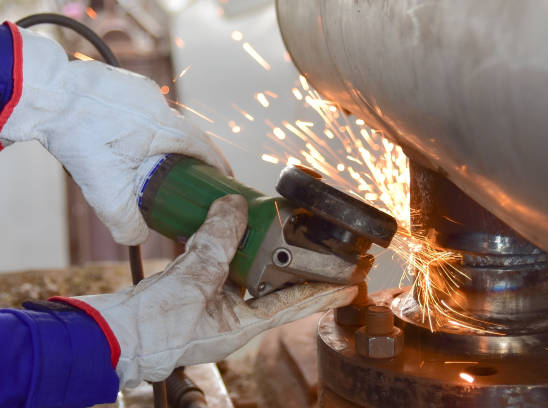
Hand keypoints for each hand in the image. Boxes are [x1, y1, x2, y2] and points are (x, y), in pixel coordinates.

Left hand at [0, 25, 230, 244]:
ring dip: (162, 139)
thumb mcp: (105, 192)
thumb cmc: (79, 138)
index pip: (204, 147)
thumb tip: (138, 237)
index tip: (224, 178)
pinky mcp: (122, 82)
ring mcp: (140, 89)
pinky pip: (140, 107)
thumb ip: (126, 224)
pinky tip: (122, 139)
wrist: (47, 96)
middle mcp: (158, 105)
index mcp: (166, 127)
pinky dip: (139, 125)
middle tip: (190, 174)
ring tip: (152, 160)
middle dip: (191, 155)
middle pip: (185, 133)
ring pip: (161, 120)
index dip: (217, 165)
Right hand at [62, 195, 357, 386]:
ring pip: (246, 272)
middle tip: (317, 245)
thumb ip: (217, 241)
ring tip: (276, 228)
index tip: (353, 282)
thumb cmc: (152, 328)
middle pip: (274, 286)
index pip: (296, 305)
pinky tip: (229, 228)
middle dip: (294, 264)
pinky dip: (226, 246)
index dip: (326, 292)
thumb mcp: (193, 281)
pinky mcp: (195, 293)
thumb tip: (235, 207)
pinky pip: (220, 266)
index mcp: (242, 326)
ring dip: (258, 250)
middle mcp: (234, 318)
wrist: (113, 335)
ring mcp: (214, 306)